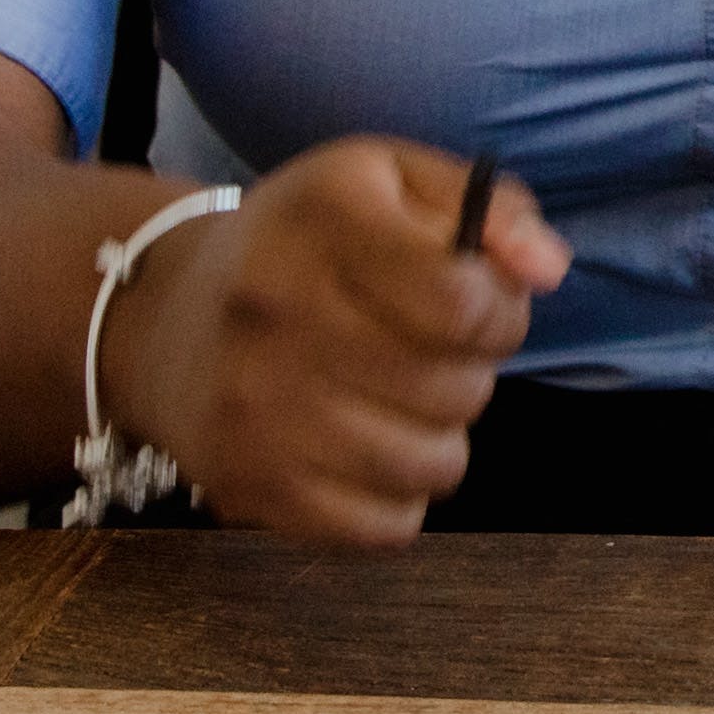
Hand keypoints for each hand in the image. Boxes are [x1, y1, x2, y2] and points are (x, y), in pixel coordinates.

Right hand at [112, 141, 566, 541]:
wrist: (166, 318)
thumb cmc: (310, 243)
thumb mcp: (393, 185)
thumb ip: (489, 211)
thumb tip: (548, 268)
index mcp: (323, 216)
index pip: (462, 300)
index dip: (498, 311)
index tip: (477, 306)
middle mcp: (274, 307)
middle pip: (455, 387)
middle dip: (469, 372)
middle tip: (427, 352)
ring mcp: (253, 405)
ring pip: (430, 464)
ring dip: (439, 436)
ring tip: (399, 399)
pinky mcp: (246, 485)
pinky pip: (384, 528)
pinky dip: (397, 499)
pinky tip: (366, 449)